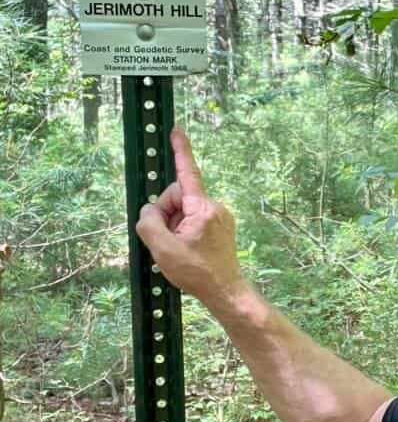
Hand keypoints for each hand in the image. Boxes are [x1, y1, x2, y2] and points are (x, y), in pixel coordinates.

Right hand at [135, 127, 244, 306]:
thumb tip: (149, 211)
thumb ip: (149, 223)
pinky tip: (186, 249)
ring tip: (178, 248)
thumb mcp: (162, 249)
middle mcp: (214, 207)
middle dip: (166, 214)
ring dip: (174, 225)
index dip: (180, 150)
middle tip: (167, 239)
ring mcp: (219, 217)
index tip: (176, 130)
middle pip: (177, 197)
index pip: (187, 173)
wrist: (225, 291)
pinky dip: (184, 231)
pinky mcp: (220, 226)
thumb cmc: (196, 272)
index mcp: (202, 208)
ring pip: (184, 210)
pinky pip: (193, 219)